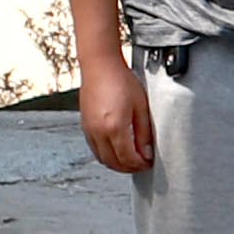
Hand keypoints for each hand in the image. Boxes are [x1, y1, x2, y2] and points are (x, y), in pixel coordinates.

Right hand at [77, 49, 156, 174]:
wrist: (100, 65)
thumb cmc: (120, 79)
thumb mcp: (141, 106)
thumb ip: (143, 132)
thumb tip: (146, 152)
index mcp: (115, 127)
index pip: (128, 158)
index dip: (140, 164)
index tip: (148, 162)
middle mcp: (99, 131)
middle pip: (114, 163)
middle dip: (129, 168)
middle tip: (141, 164)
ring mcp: (90, 129)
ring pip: (102, 158)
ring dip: (117, 164)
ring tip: (130, 160)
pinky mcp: (85, 126)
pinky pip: (95, 149)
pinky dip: (106, 155)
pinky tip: (115, 150)